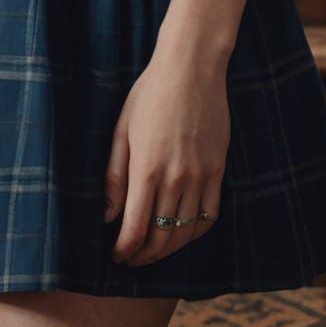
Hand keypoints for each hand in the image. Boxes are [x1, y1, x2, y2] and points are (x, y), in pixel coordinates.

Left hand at [103, 46, 228, 267]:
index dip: (124, 249)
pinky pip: (210, 215)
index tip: (116, 256)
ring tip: (154, 252)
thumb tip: (107, 215)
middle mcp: (176, 177)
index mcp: (147, 168)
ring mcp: (201, 175)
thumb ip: (114, 175)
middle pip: (161, 236)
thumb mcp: (122, 129)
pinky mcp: (218, 169)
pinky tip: (183, 234)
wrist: (191, 67)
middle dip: (143, 255)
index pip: (135, 228)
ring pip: (186, 232)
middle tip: (132, 258)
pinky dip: (196, 233)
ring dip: (168, 250)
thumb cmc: (150, 93)